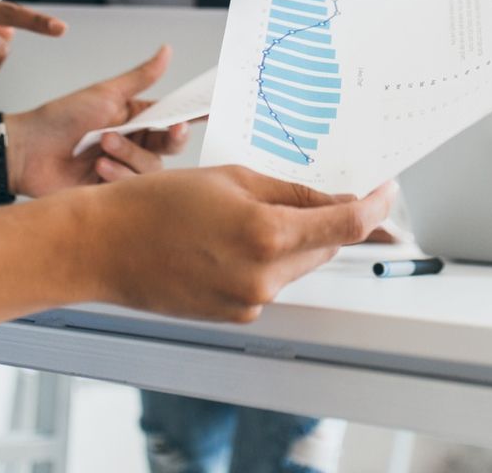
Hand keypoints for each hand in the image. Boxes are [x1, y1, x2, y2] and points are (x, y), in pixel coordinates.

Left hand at [6, 47, 190, 196]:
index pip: (173, 118)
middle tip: (167, 131)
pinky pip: (132, 188)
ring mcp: (123, 168)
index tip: (207, 113)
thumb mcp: (104, 94)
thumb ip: (141, 77)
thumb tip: (167, 50)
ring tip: (102, 147)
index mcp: (135, 119)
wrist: (27, 151)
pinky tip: (97, 168)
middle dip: (168, 139)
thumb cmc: (60, 118)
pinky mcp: (111, 192)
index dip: (192, 116)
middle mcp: (134, 144)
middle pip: (170, 147)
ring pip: (152, 169)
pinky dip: (117, 175)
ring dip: (130, 155)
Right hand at [86, 167, 395, 320]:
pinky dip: (264, 260)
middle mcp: (264, 276)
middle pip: (323, 246)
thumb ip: (289, 192)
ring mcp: (250, 301)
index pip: (346, 226)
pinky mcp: (235, 314)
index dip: (375, 207)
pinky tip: (227, 241)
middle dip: (325, 220)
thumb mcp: (231, 178)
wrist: (104, 247)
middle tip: (314, 192)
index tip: (387, 192)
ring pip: (296, 264)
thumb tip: (332, 200)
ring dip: (291, 240)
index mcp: (267, 233)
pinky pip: (269, 283)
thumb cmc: (156, 205)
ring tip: (245, 214)